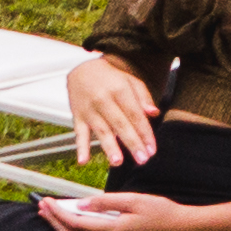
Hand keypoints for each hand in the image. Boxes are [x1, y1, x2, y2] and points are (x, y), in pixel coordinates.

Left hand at [42, 189, 195, 230]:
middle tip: (41, 207)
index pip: (75, 224)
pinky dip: (75, 229)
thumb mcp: (133, 200)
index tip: (45, 201)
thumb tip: (80, 203)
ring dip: (62, 226)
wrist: (182, 228)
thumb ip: (105, 202)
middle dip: (54, 221)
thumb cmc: (160, 211)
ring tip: (49, 213)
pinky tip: (71, 218)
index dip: (57, 213)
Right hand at [65, 53, 159, 169]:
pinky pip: (79, 133)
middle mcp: (103, 100)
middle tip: (142, 159)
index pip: (134, 114)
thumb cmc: (111, 78)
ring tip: (117, 162)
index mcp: (119, 90)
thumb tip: (154, 113)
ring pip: (100, 130)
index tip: (152, 149)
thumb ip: (143, 98)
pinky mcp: (77, 115)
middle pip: (120, 124)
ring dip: (109, 147)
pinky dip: (80, 147)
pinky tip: (83, 161)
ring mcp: (88, 109)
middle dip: (132, 142)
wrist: (82, 69)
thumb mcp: (131, 82)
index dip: (144, 132)